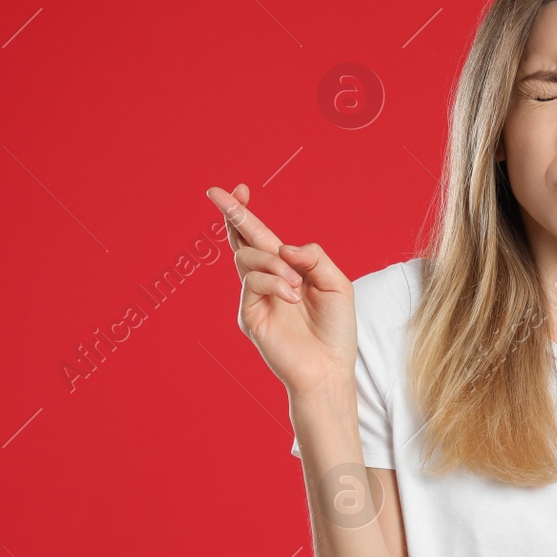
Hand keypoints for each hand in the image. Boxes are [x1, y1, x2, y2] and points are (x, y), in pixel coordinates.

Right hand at [206, 183, 356, 395]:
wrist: (329, 368)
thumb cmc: (335, 329)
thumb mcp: (336, 284)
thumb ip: (314, 258)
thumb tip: (284, 246)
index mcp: (286, 270)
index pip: (260, 236)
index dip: (247, 213)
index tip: (240, 188)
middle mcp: (265, 281)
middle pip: (241, 240)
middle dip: (233, 213)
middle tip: (219, 192)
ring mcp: (254, 297)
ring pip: (247, 257)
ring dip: (274, 263)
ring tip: (296, 285)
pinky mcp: (248, 314)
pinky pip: (252, 282)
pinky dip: (274, 281)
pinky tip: (292, 295)